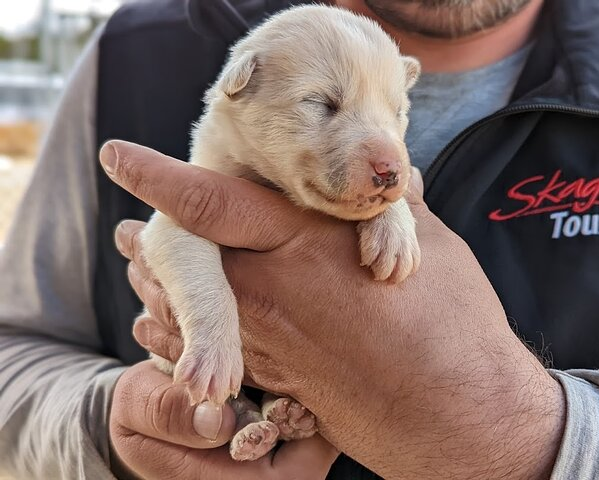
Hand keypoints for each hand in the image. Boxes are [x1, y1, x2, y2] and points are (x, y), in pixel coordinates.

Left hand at [103, 140, 564, 479]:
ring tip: (150, 274)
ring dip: (169, 291)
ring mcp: (271, 341)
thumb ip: (395, 208)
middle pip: (191, 257)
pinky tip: (191, 329)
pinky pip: (220, 350)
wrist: (457, 416)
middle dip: (159, 241)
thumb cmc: (452, 327)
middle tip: (132, 232)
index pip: (212, 202)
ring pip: (196, 310)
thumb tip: (395, 177)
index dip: (159, 177)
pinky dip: (195, 335)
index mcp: (304, 246)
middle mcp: (272, 294)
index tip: (117, 156)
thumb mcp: (431, 247)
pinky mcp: (280, 376)